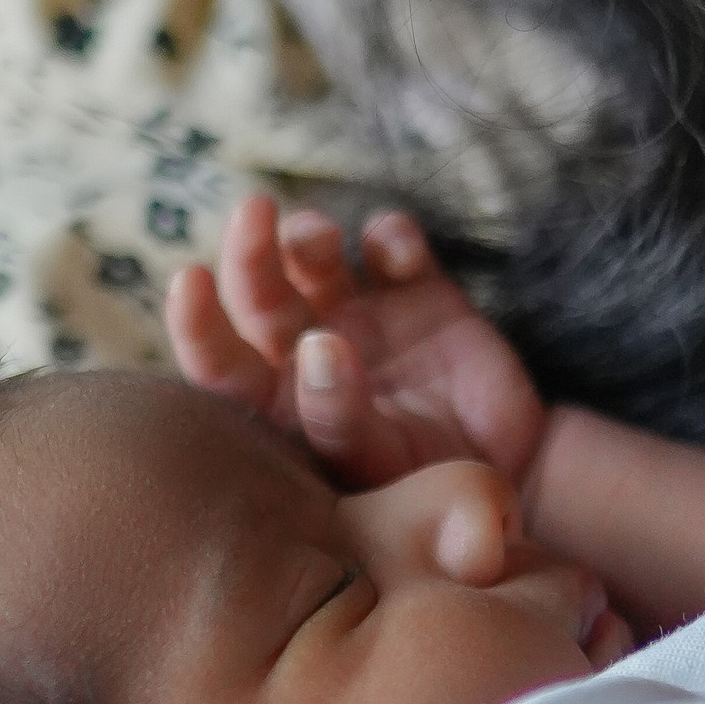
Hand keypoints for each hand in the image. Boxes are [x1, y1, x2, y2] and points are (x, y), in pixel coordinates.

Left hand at [167, 197, 545, 493]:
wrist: (515, 474)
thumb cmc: (432, 491)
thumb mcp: (381, 469)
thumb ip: (340, 417)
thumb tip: (318, 346)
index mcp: (279, 403)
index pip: (217, 360)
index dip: (196, 320)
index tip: (190, 277)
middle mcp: (309, 351)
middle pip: (259, 292)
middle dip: (250, 251)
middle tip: (254, 213)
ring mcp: (362, 316)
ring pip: (314, 256)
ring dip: (309, 235)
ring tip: (323, 240)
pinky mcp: (416, 291)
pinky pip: (391, 245)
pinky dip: (390, 236)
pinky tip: (400, 256)